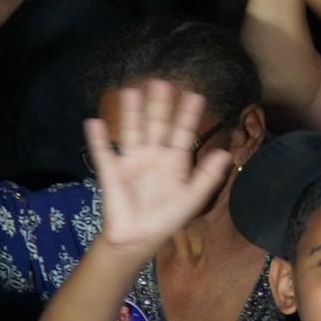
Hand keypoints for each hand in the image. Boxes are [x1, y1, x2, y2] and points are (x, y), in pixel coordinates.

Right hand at [85, 77, 232, 248]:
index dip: (188, 115)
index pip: (183, 133)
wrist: (138, 238)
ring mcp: (131, 162)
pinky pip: (103, 153)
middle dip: (159, 106)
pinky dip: (98, 139)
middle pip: (156, 126)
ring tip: (131, 91)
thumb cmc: (166, 218)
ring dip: (131, 113)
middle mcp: (153, 156)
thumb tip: (226, 154)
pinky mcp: (112, 173)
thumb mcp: (192, 198)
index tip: (195, 95)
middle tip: (161, 82)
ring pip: (132, 132)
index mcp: (174, 161)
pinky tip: (94, 121)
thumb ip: (208, 176)